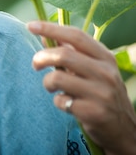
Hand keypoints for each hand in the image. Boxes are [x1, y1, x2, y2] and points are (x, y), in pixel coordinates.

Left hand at [27, 21, 135, 154]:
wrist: (124, 129)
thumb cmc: (101, 93)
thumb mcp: (93, 69)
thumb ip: (71, 52)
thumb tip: (44, 36)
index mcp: (105, 57)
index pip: (76, 35)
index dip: (51, 28)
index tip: (31, 25)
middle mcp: (106, 73)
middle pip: (63, 55)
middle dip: (41, 57)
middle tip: (35, 64)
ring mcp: (101, 93)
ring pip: (57, 78)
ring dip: (47, 82)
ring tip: (51, 87)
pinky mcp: (93, 112)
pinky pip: (61, 100)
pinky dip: (57, 101)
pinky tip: (67, 104)